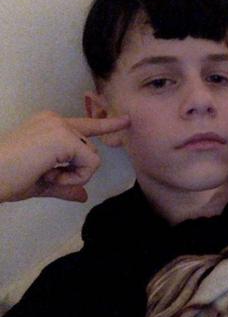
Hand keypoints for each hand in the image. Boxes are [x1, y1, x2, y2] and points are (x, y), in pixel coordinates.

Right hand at [0, 111, 129, 202]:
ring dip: (73, 174)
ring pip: (92, 157)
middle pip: (90, 150)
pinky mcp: (64, 137)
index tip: (126, 120)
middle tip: (46, 174)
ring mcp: (61, 126)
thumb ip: (66, 186)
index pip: (86, 125)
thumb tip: (84, 196)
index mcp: (50, 125)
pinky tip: (51, 174)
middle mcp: (57, 120)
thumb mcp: (43, 183)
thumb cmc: (8, 179)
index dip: (107, 124)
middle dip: (75, 170)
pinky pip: (90, 163)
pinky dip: (75, 176)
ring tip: (45, 173)